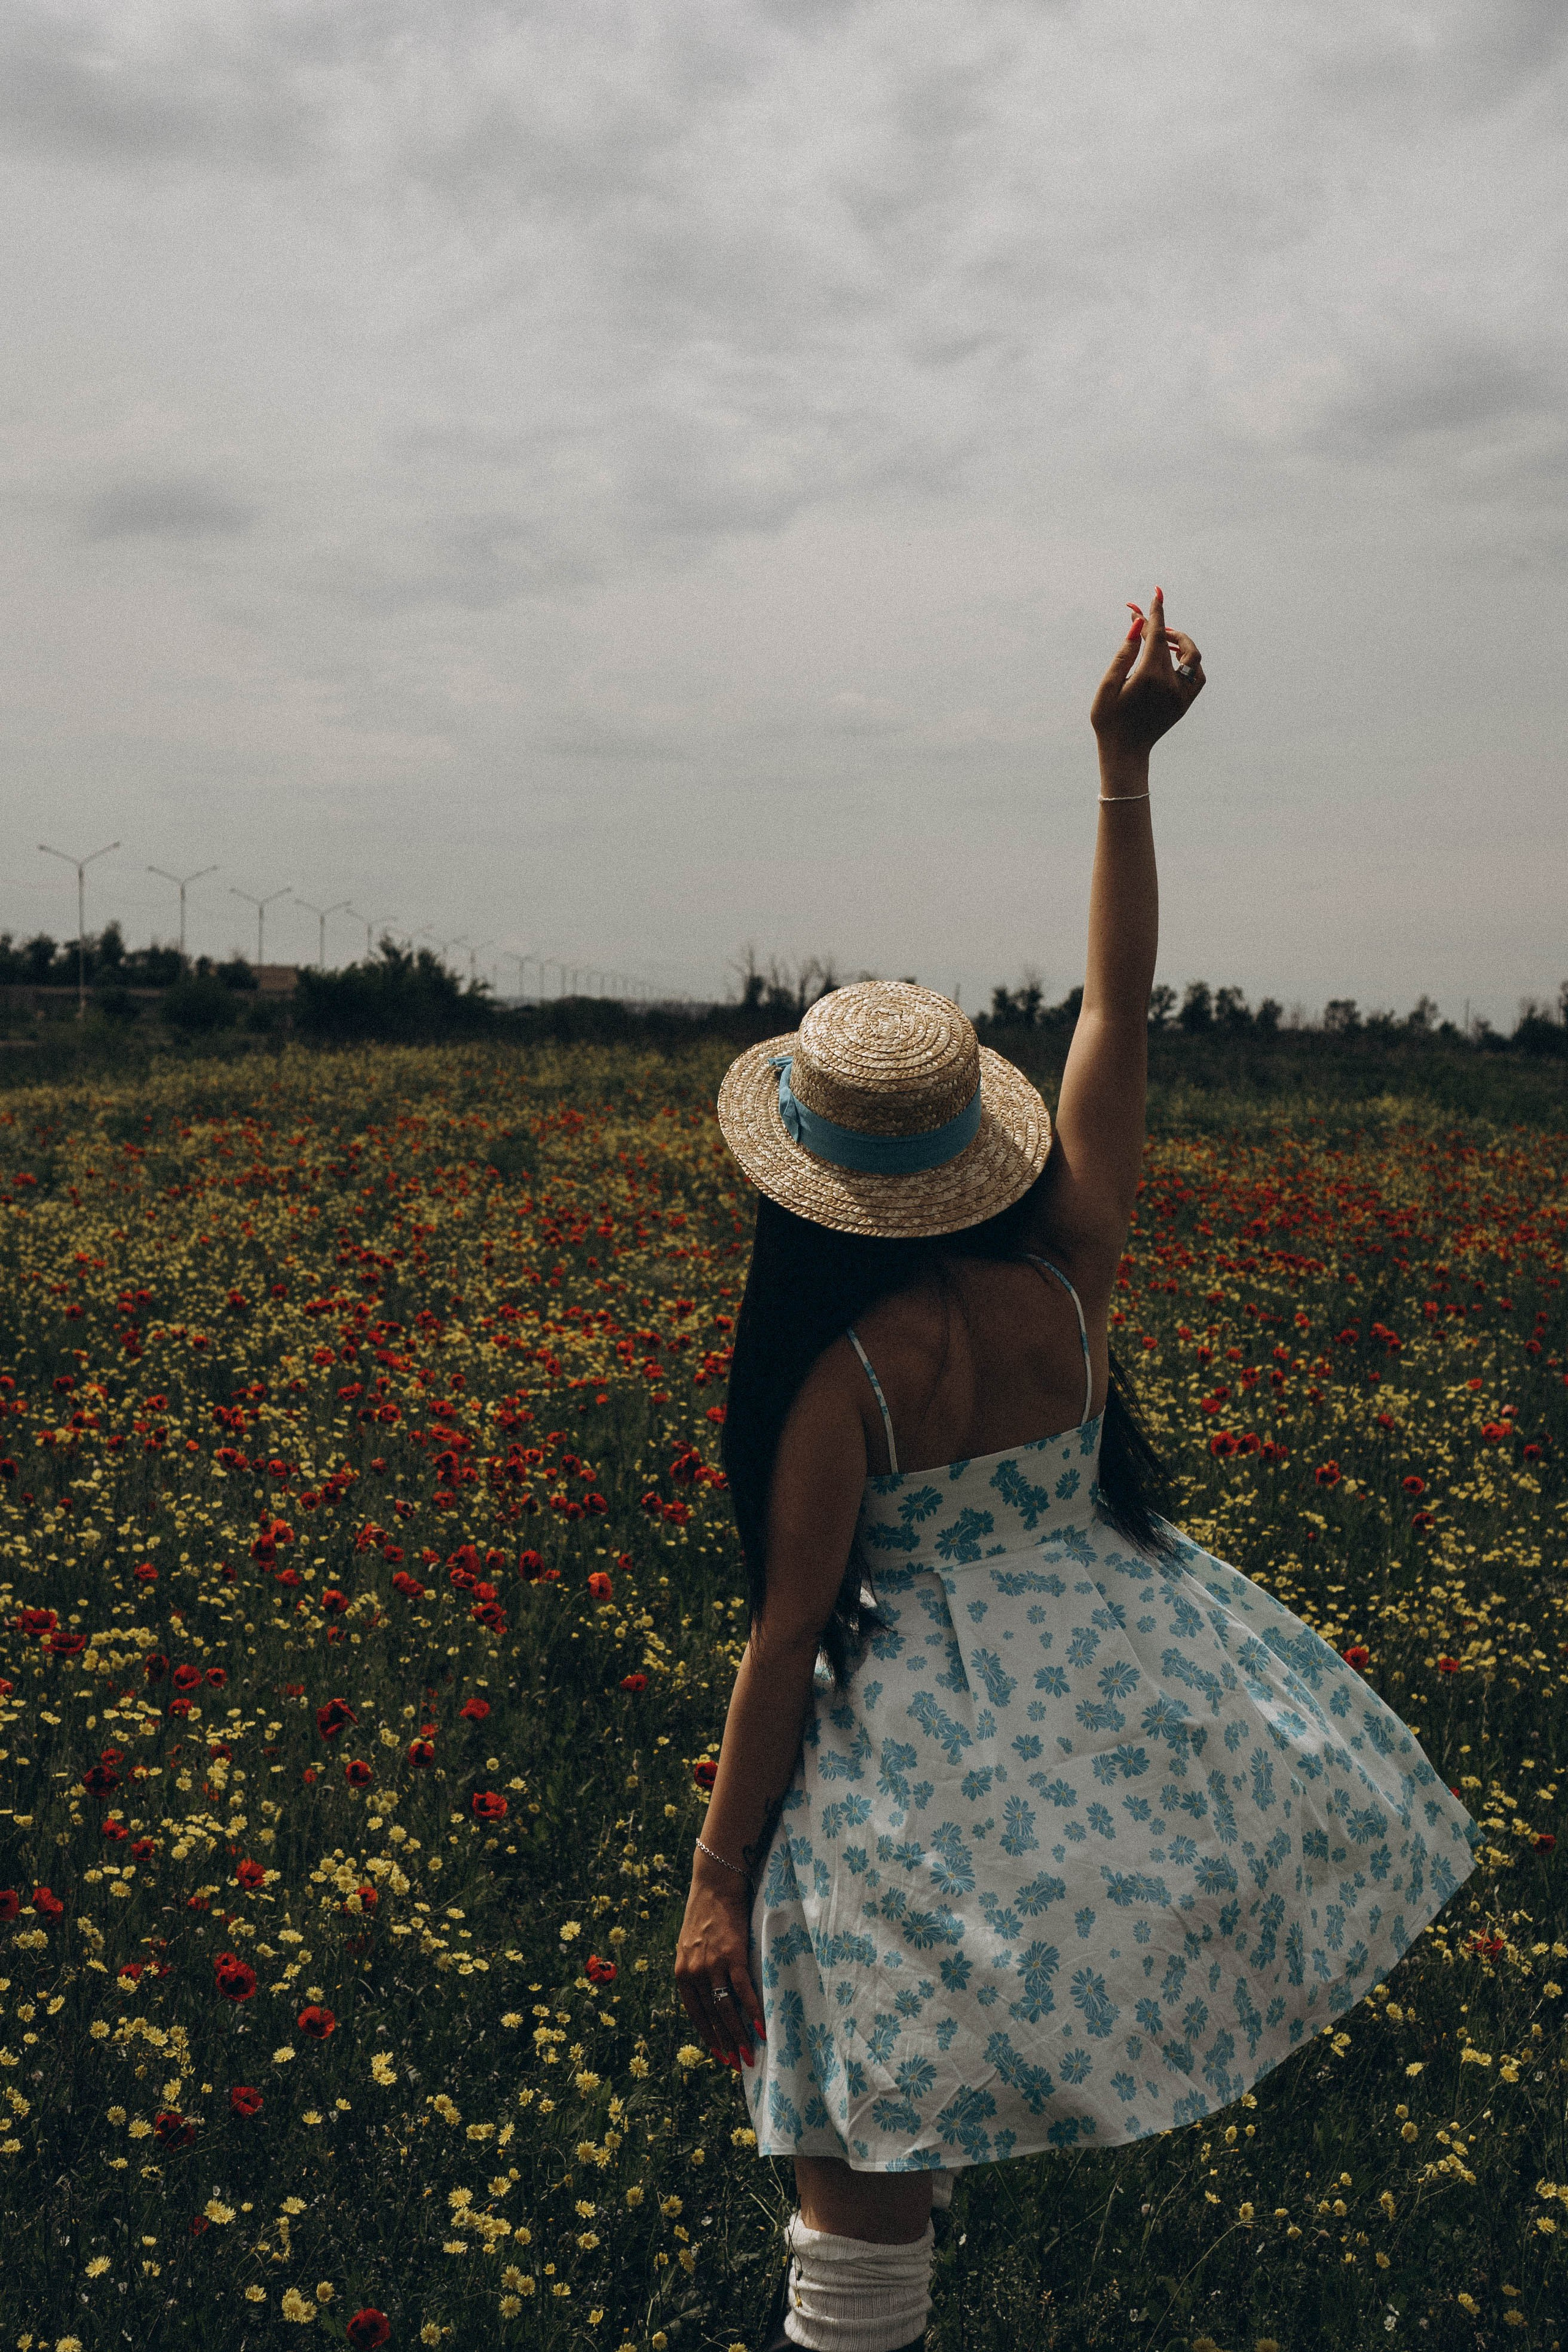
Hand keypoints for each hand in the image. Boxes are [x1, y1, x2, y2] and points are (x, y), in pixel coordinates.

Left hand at [674, 1863, 765, 2070]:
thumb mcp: (690, 1945)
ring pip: (726, 2009)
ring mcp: (712, 1965)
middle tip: (737, 2063)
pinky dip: (753, 2011)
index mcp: (682, 1972)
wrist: (715, 1884)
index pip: (695, 2014)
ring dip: (739, 2035)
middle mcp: (694, 1972)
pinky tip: (762, 2027)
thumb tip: (706, 1994)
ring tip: (750, 2053)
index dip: (708, 2036)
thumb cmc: (705, 1914)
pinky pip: (743, 1991)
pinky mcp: (732, 1956)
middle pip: (711, 2016)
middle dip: (725, 2043)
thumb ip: (695, 1970)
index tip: (719, 2054)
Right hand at [1090, 587, 1203, 758]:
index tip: (1157, 593)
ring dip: (1181, 643)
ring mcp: (1181, 695)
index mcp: (1149, 677)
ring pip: (1193, 657)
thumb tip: (1137, 626)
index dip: (1156, 612)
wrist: (1125, 752)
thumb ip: (1124, 654)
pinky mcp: (1185, 704)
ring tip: (1164, 641)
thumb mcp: (1107, 686)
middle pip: (1172, 642)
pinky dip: (1190, 663)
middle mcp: (1171, 684)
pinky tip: (1174, 660)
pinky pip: (1197, 676)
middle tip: (1147, 624)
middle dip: (1161, 627)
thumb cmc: (1109, 720)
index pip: (1157, 634)